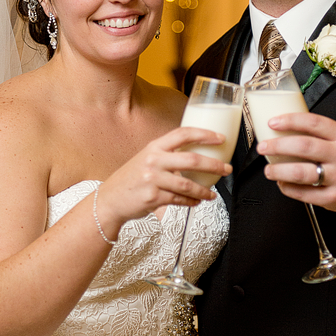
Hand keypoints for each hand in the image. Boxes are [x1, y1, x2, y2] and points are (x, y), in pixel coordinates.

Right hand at [95, 127, 230, 236]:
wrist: (110, 200)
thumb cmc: (131, 179)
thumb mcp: (146, 159)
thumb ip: (167, 155)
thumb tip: (195, 155)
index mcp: (154, 147)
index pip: (183, 134)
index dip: (204, 134)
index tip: (220, 137)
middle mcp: (153, 160)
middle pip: (192, 159)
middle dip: (214, 165)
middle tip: (226, 169)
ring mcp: (153, 179)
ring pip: (188, 184)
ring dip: (204, 190)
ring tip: (212, 194)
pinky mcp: (153, 197)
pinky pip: (179, 199)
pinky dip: (191, 201)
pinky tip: (196, 201)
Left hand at [257, 112, 335, 228]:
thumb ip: (317, 134)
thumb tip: (281, 128)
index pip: (314, 123)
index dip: (290, 121)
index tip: (273, 123)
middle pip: (304, 147)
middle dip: (277, 146)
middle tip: (263, 147)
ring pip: (301, 173)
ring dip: (278, 171)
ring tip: (269, 170)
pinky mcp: (332, 197)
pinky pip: (303, 193)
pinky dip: (287, 188)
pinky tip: (282, 183)